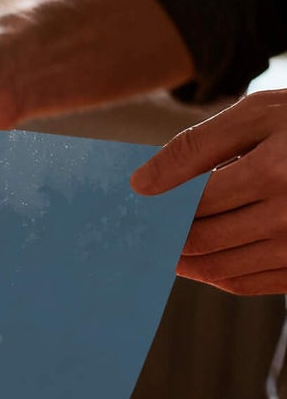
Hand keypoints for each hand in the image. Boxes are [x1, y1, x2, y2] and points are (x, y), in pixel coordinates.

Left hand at [133, 91, 286, 295]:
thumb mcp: (257, 115)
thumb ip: (195, 147)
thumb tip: (139, 184)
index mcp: (274, 172)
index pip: (188, 205)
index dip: (153, 211)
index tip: (127, 212)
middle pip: (198, 240)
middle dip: (161, 237)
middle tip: (132, 234)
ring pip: (215, 268)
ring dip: (180, 260)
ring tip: (158, 245)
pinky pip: (244, 283)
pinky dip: (212, 274)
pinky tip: (196, 258)